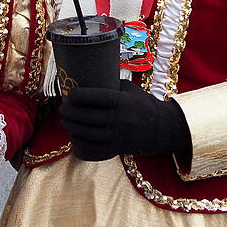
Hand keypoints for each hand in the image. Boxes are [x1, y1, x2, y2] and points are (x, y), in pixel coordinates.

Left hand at [60, 79, 190, 160]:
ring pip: (88, 135)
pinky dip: (81, 146)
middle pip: (87, 117)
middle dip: (69, 113)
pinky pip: (94, 151)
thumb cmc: (142, 104)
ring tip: (65, 122)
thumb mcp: (130, 89)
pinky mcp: (119, 150)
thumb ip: (110, 83)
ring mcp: (120, 137)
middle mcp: (122, 120)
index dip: (77, 96)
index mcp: (124, 101)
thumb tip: (85, 76)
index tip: (69, 95)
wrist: (163, 129)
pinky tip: (74, 139)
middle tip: (62, 110)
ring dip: (72, 129)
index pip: (95, 97)